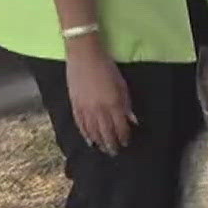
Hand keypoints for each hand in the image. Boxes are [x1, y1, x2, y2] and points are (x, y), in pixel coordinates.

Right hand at [66, 38, 135, 153]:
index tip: (126, 142)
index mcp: (113, 104)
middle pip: (106, 133)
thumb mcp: (122, 84)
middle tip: (115, 152)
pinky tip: (89, 140)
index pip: (120, 127)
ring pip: (93, 131)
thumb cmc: (106, 67)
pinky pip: (80, 124)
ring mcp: (85, 109)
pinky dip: (85, 134)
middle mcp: (99, 110)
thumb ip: (126, 104)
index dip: (124, 137)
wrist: (84, 55)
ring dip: (99, 142)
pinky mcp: (74, 105)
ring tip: (103, 149)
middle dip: (112, 144)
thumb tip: (132, 120)